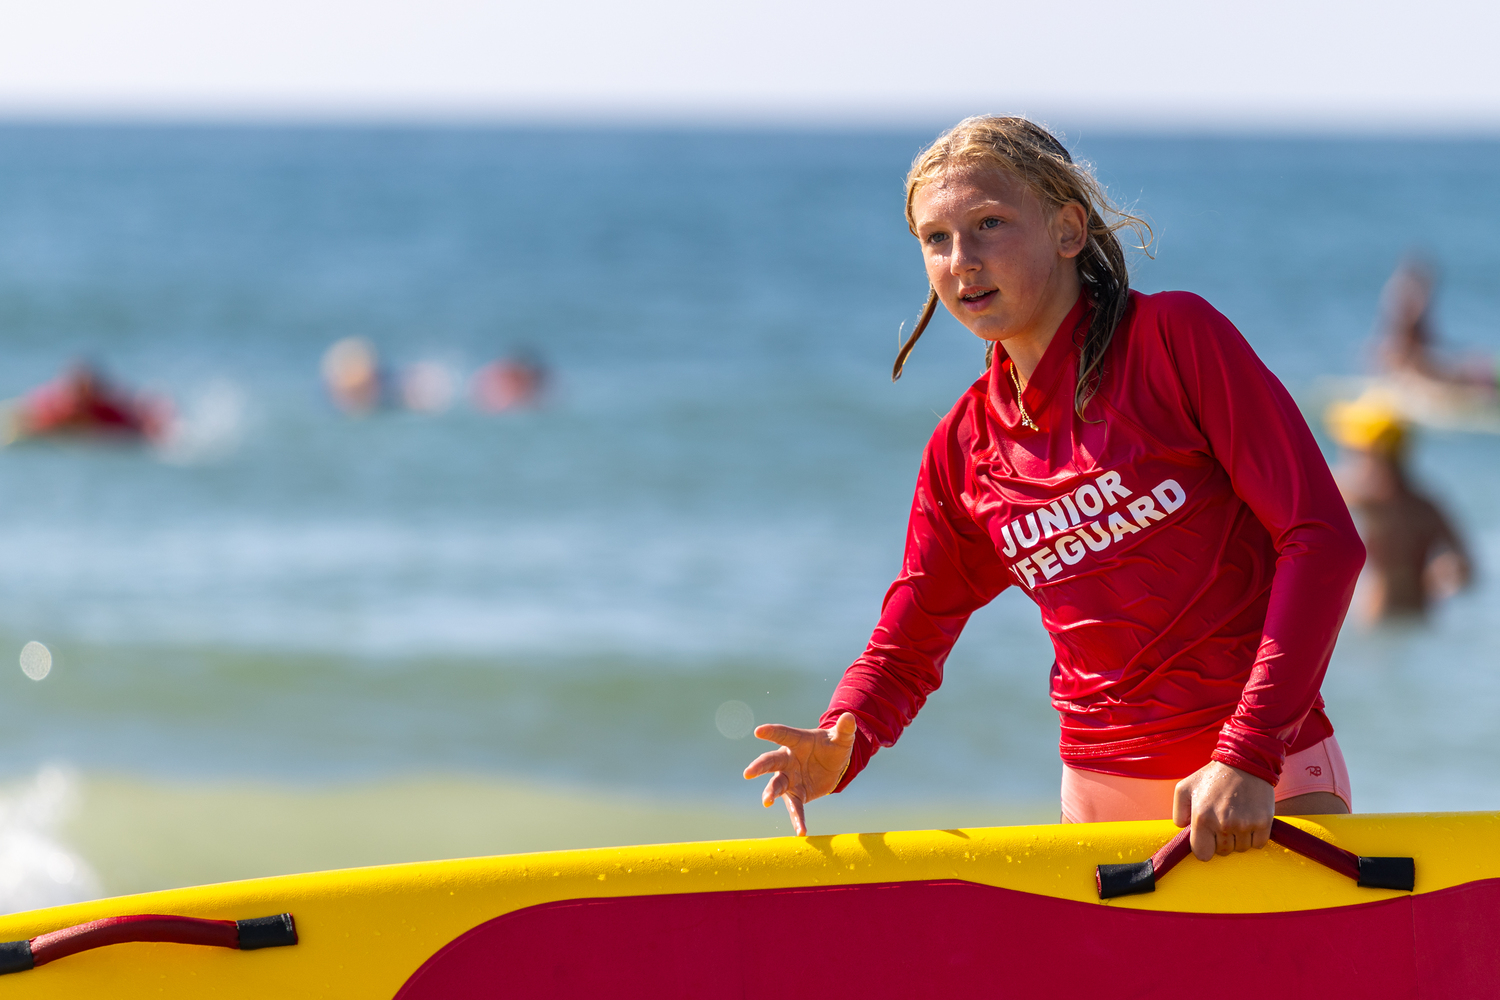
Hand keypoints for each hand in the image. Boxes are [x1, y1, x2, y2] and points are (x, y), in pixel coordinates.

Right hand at [742, 713, 856, 835]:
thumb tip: (850, 716)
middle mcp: (788, 760)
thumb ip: (844, 729)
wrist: (833, 766)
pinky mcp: (797, 794)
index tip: (758, 731)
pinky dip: (797, 819)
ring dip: (770, 793)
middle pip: (771, 762)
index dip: (771, 732)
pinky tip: (801, 831)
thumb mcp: (842, 738)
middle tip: (748, 772)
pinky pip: (795, 808)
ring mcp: (790, 778)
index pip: (783, 734)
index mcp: (797, 741)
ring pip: (777, 785)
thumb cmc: (833, 747)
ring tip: (766, 802)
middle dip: (759, 766)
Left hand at [1172, 761, 1274, 861]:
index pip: (1202, 854)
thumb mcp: (1184, 787)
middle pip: (1222, 852)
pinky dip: (1254, 837)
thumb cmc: (1213, 776)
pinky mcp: (1263, 823)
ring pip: (1241, 849)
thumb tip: (1183, 830)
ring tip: (1236, 817)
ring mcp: (1245, 824)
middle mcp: (1223, 824)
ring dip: (1238, 839)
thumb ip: (1178, 812)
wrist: (1245, 762)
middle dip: (1221, 841)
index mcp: (1202, 817)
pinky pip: (1258, 844)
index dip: (1204, 847)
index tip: (1207, 838)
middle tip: (1223, 821)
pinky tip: (1248, 820)